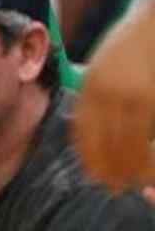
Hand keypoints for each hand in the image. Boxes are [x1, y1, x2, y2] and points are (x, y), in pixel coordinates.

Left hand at [72, 3, 154, 193]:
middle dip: (108, 167)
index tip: (92, 172)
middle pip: (103, 141)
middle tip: (113, 187)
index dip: (88, 155)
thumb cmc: (132, 43)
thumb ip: (96, 92)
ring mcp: (133, 97)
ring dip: (130, 167)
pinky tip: (150, 164)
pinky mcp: (153, 101)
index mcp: (91, 85)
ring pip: (127, 143)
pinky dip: (148, 152)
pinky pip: (148, 134)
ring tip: (132, 183)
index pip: (83, 129)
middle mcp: (106, 93)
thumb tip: (88, 123)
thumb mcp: (103, 65)